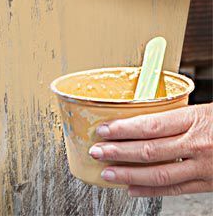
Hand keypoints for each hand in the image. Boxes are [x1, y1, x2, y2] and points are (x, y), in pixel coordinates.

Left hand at [88, 103, 212, 196]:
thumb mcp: (204, 108)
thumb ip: (176, 114)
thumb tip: (142, 114)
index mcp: (194, 120)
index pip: (150, 125)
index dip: (123, 129)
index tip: (103, 129)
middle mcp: (197, 145)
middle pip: (149, 151)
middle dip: (118, 152)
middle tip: (97, 151)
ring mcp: (204, 167)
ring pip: (158, 174)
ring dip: (128, 174)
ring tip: (107, 172)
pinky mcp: (209, 184)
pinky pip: (175, 189)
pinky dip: (150, 190)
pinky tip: (132, 187)